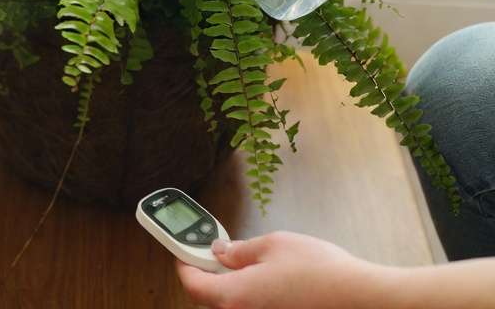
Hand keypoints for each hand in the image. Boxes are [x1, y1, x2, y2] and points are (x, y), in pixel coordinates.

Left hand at [176, 231, 385, 308]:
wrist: (363, 298)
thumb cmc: (323, 272)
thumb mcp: (273, 245)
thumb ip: (239, 251)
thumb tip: (222, 252)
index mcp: (235, 296)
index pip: (192, 285)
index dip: (185, 265)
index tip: (184, 253)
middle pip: (212, 298)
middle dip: (210, 276)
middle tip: (216, 255)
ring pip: (234, 305)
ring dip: (233, 287)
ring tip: (249, 266)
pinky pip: (254, 308)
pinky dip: (254, 296)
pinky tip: (269, 282)